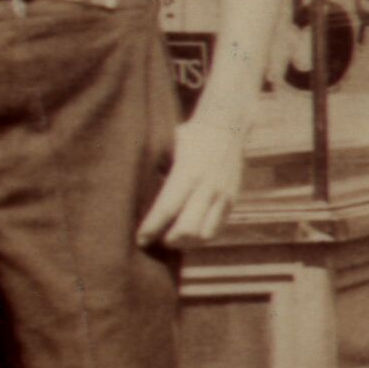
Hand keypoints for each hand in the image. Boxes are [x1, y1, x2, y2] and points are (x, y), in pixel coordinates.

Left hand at [138, 107, 247, 248]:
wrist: (227, 125)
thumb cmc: (191, 136)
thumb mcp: (170, 147)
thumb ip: (157, 169)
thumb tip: (136, 190)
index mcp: (188, 172)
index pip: (166, 208)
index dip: (152, 227)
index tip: (140, 239)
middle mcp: (207, 187)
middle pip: (187, 228)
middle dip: (169, 240)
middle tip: (155, 240)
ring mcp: (222, 195)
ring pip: (204, 234)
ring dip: (186, 242)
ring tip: (171, 239)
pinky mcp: (232, 200)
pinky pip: (216, 228)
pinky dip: (201, 236)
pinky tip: (188, 235)